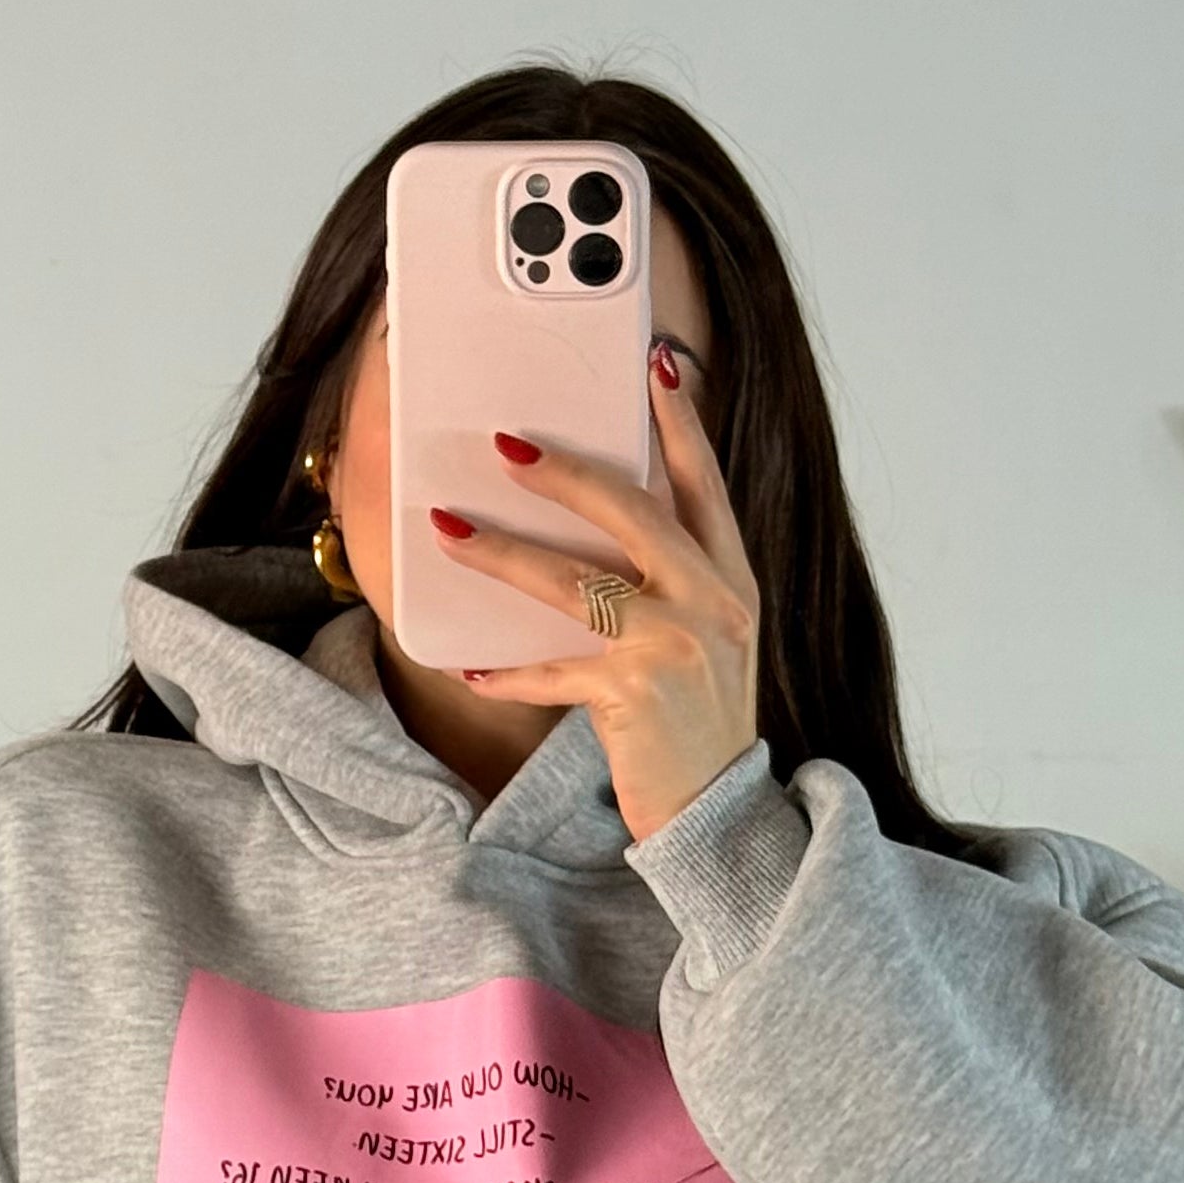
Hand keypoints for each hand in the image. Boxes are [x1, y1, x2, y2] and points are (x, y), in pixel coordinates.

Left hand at [429, 346, 760, 843]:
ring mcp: (678, 646)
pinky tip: (470, 667)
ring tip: (450, 529)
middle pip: (633, 511)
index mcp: (734, 581)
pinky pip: (553, 669)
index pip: (706, 483)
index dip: (680, 421)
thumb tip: (590, 533)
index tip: (657, 363)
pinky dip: (508, 671)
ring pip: (575, 580)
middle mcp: (715, 603)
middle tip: (506, 442)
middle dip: (563, 471)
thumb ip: (667, 585)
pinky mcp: (635, 694)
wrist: (720, 819)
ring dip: (503, 552)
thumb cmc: (697, 729)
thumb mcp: (702, 644)